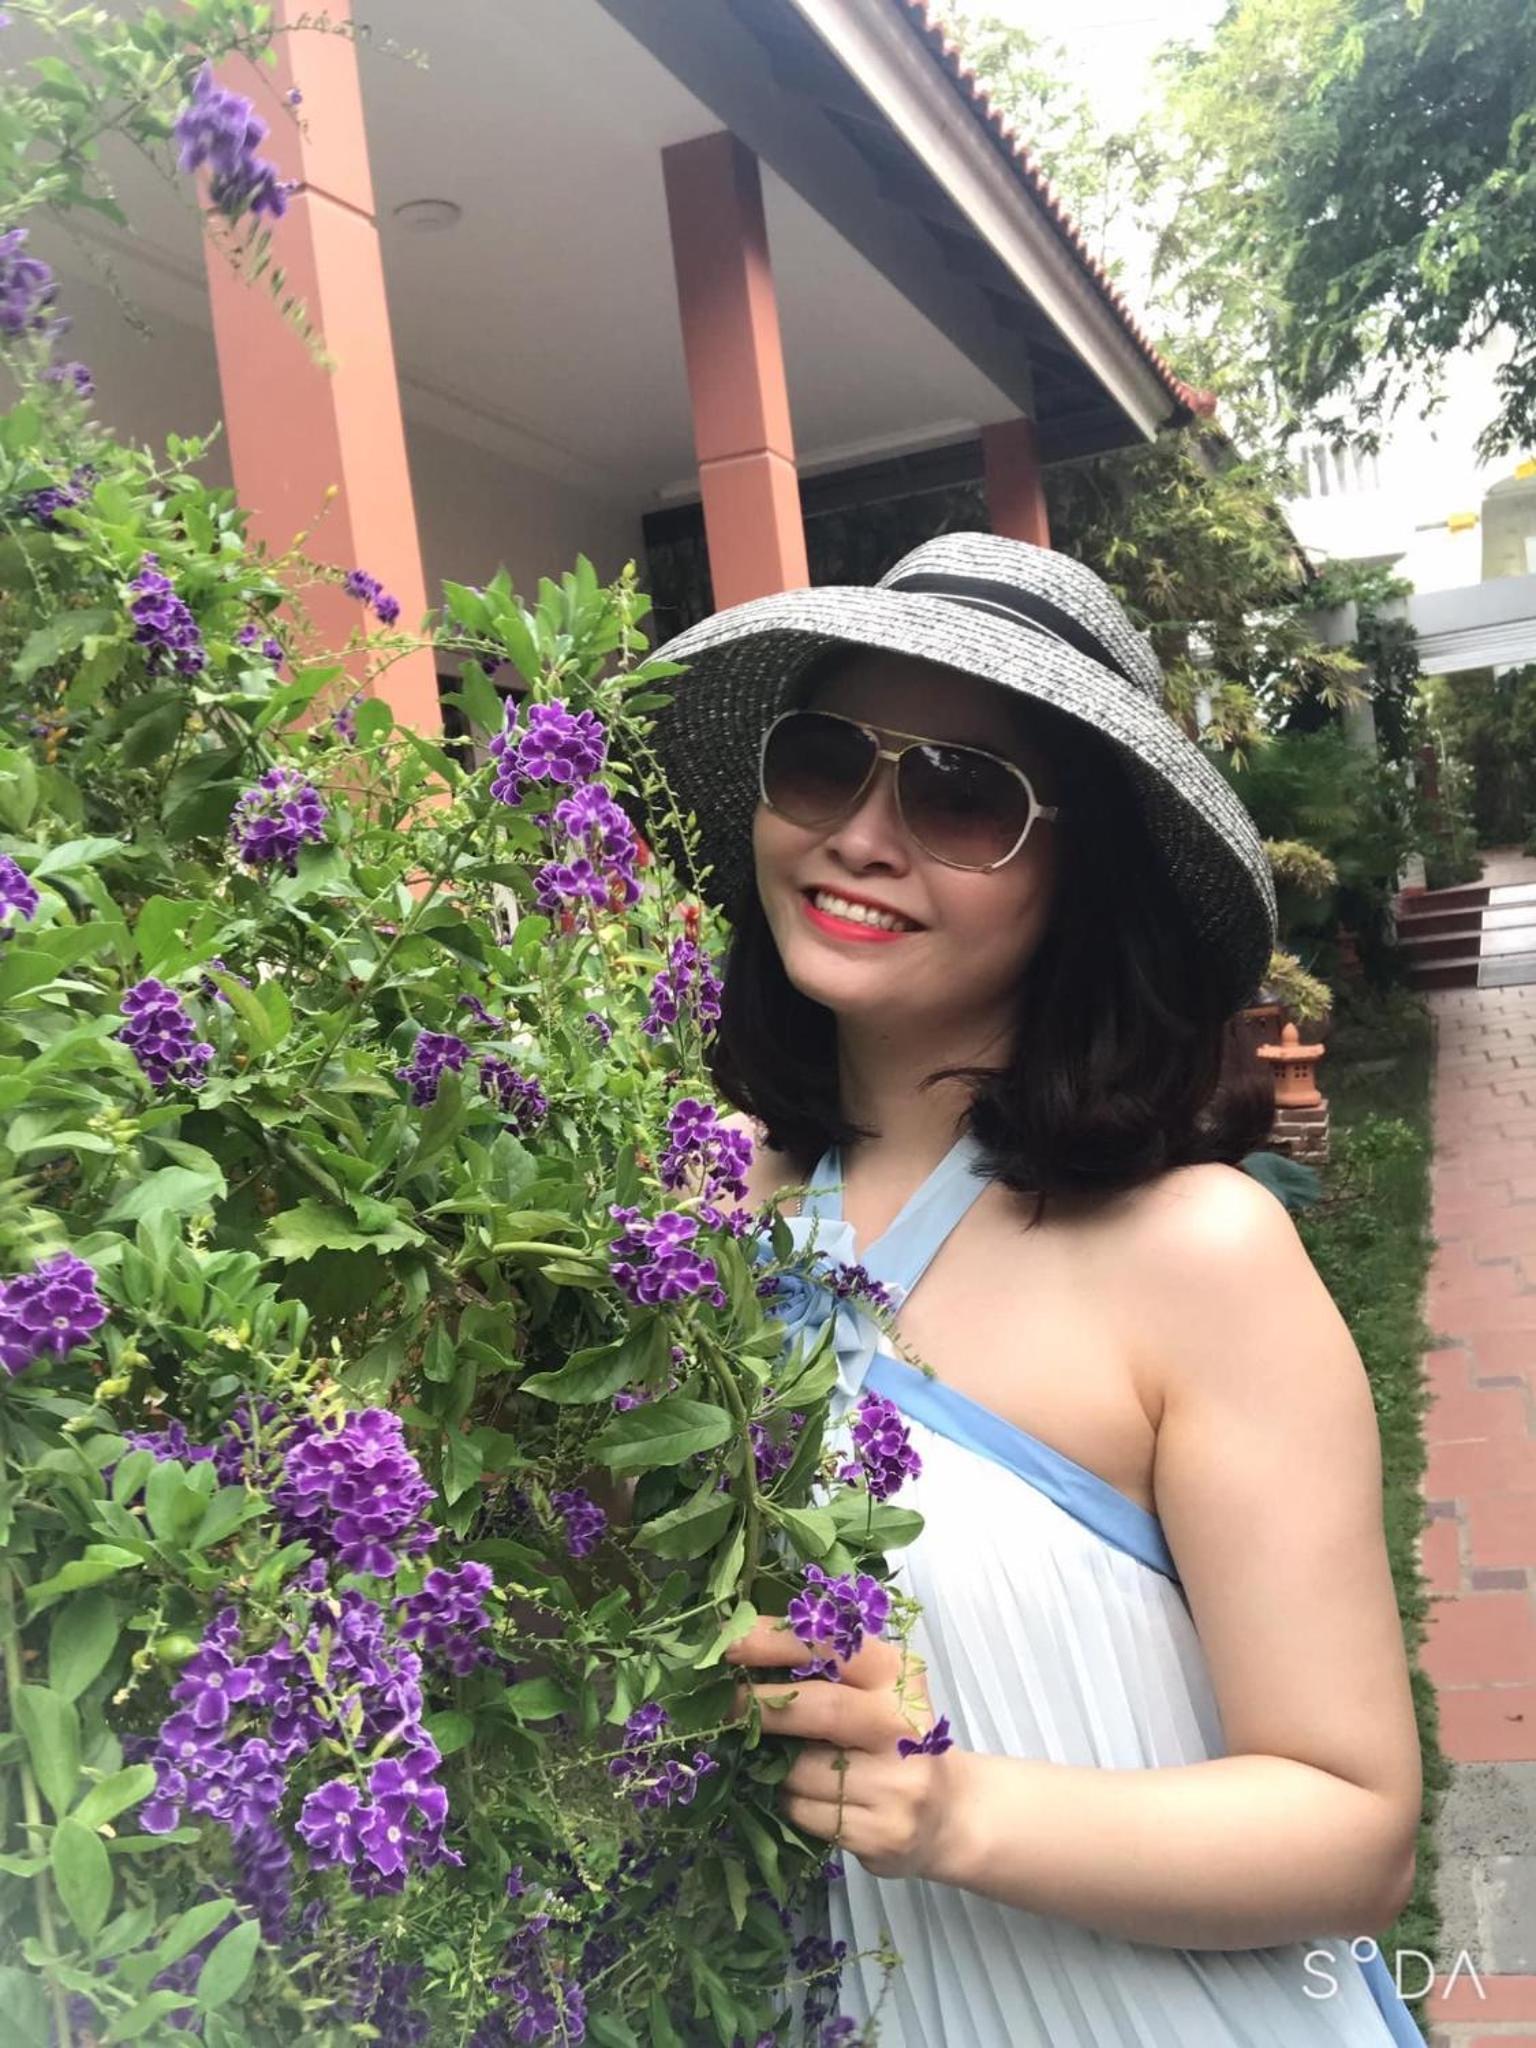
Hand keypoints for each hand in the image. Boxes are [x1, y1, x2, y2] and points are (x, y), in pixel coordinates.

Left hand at [726, 1616, 967, 1881]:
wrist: (947, 1815)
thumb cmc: (890, 1741)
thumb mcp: (874, 1691)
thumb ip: (824, 1671)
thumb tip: (738, 1654)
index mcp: (896, 1674)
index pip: (830, 1646)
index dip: (773, 1642)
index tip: (727, 1642)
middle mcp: (903, 1724)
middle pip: (821, 1707)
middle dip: (762, 1705)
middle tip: (722, 1704)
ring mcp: (897, 1782)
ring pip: (803, 1771)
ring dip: (777, 1770)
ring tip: (787, 1766)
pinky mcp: (883, 1832)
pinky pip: (808, 1814)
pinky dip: (795, 1805)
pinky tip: (815, 1800)